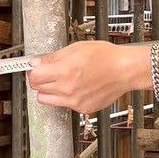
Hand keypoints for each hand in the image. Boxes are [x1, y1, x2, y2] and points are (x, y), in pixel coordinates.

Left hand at [27, 41, 141, 115]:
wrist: (125, 71)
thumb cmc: (106, 57)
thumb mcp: (76, 48)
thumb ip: (54, 57)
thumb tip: (37, 62)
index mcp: (65, 71)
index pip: (34, 77)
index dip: (33, 71)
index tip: (36, 68)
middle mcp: (68, 89)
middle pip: (38, 89)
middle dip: (39, 80)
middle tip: (47, 73)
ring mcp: (75, 102)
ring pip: (46, 100)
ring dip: (48, 91)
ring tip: (59, 82)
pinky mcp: (83, 109)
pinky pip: (64, 105)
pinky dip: (65, 97)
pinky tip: (75, 87)